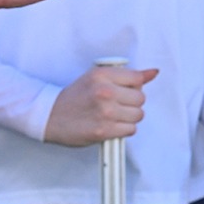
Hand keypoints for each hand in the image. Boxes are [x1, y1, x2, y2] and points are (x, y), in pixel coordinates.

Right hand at [43, 64, 157, 146]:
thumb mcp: (96, 77)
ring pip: (138, 115)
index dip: (134, 86)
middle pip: (141, 98)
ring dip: (129, 117)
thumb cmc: (74, 96)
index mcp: (102, 75)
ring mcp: (104, 112)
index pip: (138, 79)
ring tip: (114, 115)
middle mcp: (104, 92)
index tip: (126, 90)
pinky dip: (124, 129)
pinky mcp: (103, 131)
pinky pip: (130, 130)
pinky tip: (111, 125)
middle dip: (132, 103)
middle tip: (117, 104)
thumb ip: (126, 75)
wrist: (49, 116)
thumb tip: (153, 72)